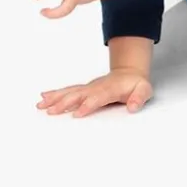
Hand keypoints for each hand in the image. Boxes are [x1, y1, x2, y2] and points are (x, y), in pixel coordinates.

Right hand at [37, 68, 153, 117]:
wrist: (129, 73)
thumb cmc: (136, 84)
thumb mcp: (144, 90)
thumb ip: (139, 98)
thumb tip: (133, 107)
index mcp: (111, 88)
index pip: (98, 97)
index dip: (88, 104)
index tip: (77, 113)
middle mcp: (97, 87)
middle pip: (80, 94)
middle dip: (66, 102)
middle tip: (52, 111)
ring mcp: (89, 87)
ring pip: (71, 91)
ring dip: (56, 98)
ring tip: (41, 105)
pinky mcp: (83, 89)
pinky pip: (68, 90)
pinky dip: (55, 93)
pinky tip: (43, 97)